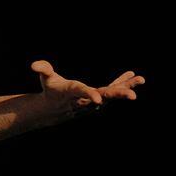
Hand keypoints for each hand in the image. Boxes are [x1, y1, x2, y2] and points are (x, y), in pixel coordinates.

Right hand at [30, 60, 144, 113]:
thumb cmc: (50, 90)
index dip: (90, 96)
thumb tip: (34, 65)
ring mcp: (94, 100)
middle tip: (133, 95)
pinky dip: (123, 83)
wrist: (55, 110)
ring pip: (112, 94)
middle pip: (103, 96)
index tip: (99, 100)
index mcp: (72, 92)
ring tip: (141, 79)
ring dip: (126, 87)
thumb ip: (43, 69)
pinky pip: (112, 90)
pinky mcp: (100, 98)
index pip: (82, 93)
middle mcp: (86, 98)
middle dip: (118, 95)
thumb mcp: (45, 78)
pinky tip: (133, 75)